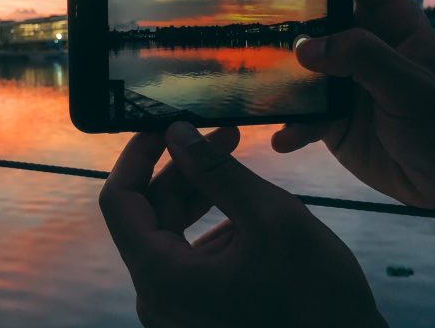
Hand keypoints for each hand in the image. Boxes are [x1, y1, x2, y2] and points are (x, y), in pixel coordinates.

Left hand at [100, 122, 386, 327]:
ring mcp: (175, 306)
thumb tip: (177, 132)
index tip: (163, 124)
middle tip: (222, 134)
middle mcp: (156, 295)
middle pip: (149, 214)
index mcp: (161, 276)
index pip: (119, 200)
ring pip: (170, 231)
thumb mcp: (271, 218)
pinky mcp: (196, 309)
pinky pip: (189, 253)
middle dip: (182, 168)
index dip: (137, 155)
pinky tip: (244, 205)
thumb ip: (217, 171)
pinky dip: (210, 222)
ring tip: (236, 159)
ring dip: (199, 191)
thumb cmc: (315, 297)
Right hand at [273, 0, 434, 216]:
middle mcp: (362, 46)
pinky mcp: (330, 119)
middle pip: (316, 13)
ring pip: (298, 66)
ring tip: (260, 89)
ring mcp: (342, 82)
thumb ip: (362, 59)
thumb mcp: (411, 87)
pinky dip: (290, 126)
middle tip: (261, 33)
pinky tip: (286, 139)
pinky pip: (300, 115)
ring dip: (277, 77)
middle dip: (286, 19)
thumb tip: (304, 47)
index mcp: (391, 23)